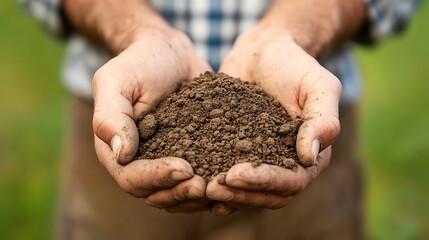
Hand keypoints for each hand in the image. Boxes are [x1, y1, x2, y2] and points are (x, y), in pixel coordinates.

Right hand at [92, 26, 211, 212]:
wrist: (170, 55)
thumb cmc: (139, 63)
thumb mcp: (116, 81)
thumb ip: (110, 116)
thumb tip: (121, 155)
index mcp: (116, 151)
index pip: (132, 179)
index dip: (157, 178)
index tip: (185, 168)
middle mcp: (141, 163)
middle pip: (157, 195)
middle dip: (182, 194)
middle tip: (207, 185)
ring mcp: (166, 162)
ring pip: (180, 195)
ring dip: (200, 197)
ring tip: (222, 188)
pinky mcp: (191, 157)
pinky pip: (199, 180)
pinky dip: (213, 187)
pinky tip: (233, 183)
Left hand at [206, 28, 340, 214]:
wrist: (264, 53)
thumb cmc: (295, 66)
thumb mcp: (319, 86)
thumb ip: (323, 120)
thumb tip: (309, 157)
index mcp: (310, 156)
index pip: (292, 181)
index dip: (265, 182)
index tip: (236, 174)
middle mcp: (286, 165)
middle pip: (267, 195)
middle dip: (240, 195)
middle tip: (212, 189)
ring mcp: (259, 161)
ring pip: (246, 193)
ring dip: (225, 195)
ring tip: (200, 189)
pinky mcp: (235, 153)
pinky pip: (226, 176)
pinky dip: (212, 183)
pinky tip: (193, 184)